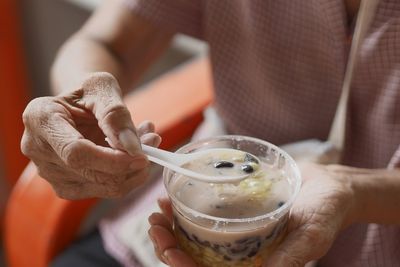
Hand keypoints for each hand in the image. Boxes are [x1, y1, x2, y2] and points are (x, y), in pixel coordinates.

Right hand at [21, 72, 160, 198]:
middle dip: (129, 165)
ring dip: (133, 170)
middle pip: (88, 173)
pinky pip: (103, 189)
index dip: (112, 160)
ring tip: (149, 141)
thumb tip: (133, 148)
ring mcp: (49, 172)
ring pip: (100, 186)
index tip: (143, 155)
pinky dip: (127, 176)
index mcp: (41, 119)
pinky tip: (136, 154)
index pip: (76, 152)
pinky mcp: (66, 185)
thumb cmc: (89, 91)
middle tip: (153, 143)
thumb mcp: (103, 87)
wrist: (79, 104)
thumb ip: (116, 114)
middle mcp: (38, 150)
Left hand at [148, 163, 357, 266]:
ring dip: (172, 228)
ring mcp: (237, 233)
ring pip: (195, 238)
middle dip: (169, 245)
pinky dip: (185, 210)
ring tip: (158, 210)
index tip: (166, 249)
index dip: (184, 266)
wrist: (330, 186)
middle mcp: (242, 253)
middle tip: (155, 223)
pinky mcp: (236, 213)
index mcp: (256, 265)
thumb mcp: (312, 235)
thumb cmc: (326, 212)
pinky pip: (205, 216)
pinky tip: (172, 198)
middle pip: (196, 257)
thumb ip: (291, 257)